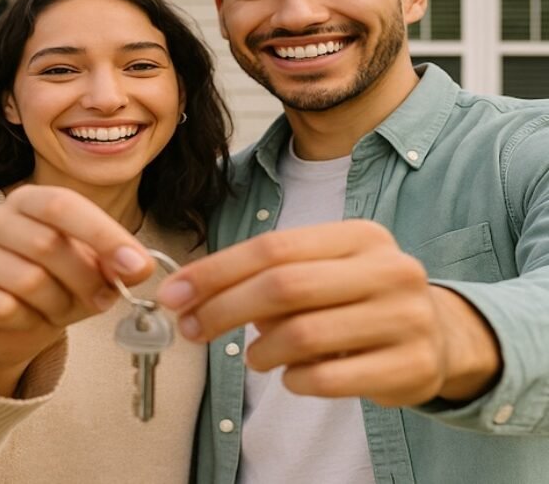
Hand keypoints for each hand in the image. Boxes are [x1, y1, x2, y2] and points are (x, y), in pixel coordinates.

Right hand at [0, 184, 153, 395]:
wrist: (11, 324)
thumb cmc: (56, 285)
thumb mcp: (93, 270)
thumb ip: (116, 264)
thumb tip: (138, 265)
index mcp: (28, 200)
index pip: (62, 204)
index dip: (103, 235)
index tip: (135, 265)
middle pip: (47, 244)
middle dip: (86, 279)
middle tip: (102, 299)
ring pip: (27, 280)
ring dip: (58, 304)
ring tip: (62, 309)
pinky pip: (1, 307)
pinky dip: (28, 320)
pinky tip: (30, 318)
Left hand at [156, 219, 500, 406]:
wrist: (440, 335)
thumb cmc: (360, 298)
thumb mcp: (324, 271)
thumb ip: (268, 276)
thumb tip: (197, 297)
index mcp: (360, 236)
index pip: (273, 247)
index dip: (216, 271)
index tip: (175, 294)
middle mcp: (388, 269)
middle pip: (284, 286)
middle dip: (223, 309)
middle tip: (191, 329)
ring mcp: (405, 318)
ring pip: (303, 334)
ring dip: (260, 351)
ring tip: (255, 356)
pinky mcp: (411, 367)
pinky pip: (328, 378)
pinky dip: (294, 379)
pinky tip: (291, 375)